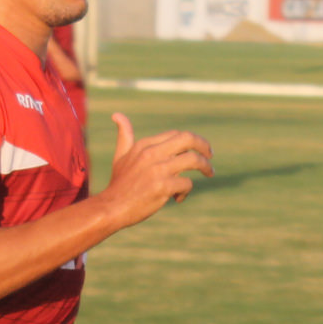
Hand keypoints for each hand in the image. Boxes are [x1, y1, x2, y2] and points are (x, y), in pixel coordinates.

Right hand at [102, 112, 212, 226]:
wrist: (111, 207)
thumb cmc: (118, 183)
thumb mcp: (120, 155)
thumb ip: (125, 136)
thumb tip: (117, 115)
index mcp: (145, 144)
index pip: (176, 135)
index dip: (191, 141)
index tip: (198, 150)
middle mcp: (152, 153)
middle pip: (188, 139)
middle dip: (204, 146)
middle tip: (210, 156)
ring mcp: (159, 170)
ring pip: (193, 160)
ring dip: (205, 167)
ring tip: (209, 173)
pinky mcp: (163, 187)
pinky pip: (187, 184)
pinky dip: (186, 191)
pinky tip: (178, 198)